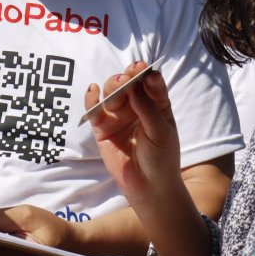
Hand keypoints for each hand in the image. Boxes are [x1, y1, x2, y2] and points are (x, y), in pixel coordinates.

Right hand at [86, 61, 180, 206]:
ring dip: (113, 86)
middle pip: (128, 85)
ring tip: (117, 83)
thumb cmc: (162, 157)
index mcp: (156, 104)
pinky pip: (95, 111)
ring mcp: (119, 117)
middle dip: (127, 78)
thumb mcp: (160, 131)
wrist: (150, 187)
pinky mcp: (103, 129)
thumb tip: (133, 85)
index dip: (146, 74)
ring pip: (112, 94)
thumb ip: (146, 108)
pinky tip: (92, 90)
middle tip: (127, 76)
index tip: (143, 68)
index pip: (150, 83)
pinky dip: (92, 100)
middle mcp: (136, 107)